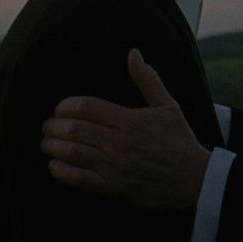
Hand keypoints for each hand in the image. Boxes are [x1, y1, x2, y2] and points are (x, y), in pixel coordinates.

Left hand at [41, 49, 209, 212]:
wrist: (194, 180)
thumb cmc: (179, 141)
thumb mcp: (168, 106)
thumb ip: (147, 79)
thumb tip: (133, 53)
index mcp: (129, 120)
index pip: (85, 106)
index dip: (65, 106)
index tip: (60, 110)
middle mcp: (119, 142)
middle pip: (73, 129)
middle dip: (52, 126)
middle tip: (48, 127)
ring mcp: (114, 166)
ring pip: (71, 152)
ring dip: (52, 147)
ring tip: (48, 144)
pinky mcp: (112, 188)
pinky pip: (77, 179)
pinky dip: (60, 171)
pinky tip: (55, 166)